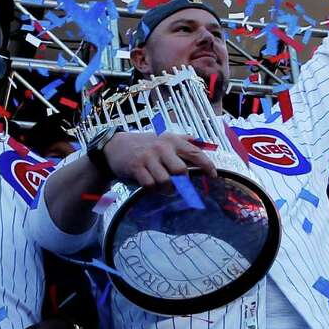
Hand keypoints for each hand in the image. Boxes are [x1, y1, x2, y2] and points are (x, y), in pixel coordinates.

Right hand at [102, 131, 216, 188]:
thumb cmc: (145, 144)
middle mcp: (161, 147)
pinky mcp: (136, 168)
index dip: (207, 165)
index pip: (194, 152)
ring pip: (165, 181)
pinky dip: (154, 190)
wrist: (115, 145)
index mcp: (172, 140)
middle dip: (184, 183)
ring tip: (167, 190)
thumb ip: (183, 140)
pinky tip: (154, 188)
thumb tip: (201, 142)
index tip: (213, 176)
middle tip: (183, 188)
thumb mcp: (164, 137)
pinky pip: (150, 185)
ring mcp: (148, 158)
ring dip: (168, 190)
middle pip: (181, 170)